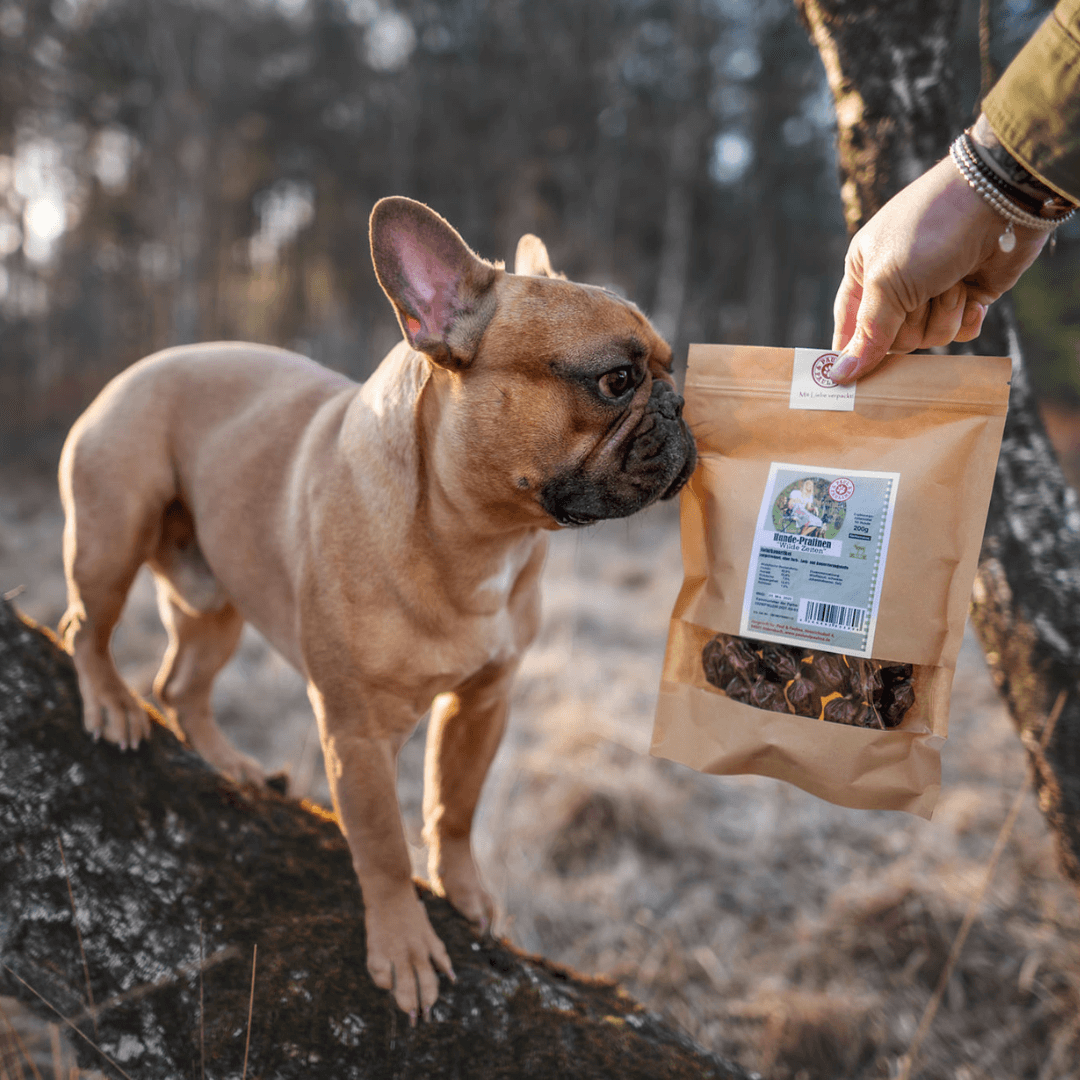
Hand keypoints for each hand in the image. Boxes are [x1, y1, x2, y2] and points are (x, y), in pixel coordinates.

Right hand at [830, 154, 1049, 381]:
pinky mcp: (968, 296)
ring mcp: (933, 292)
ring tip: (953, 282)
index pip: (849, 327)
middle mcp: (896, 285)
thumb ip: (868, 334)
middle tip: (921, 297)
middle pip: (894, 340)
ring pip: (930, 338)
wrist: (1000, 199)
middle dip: (912, 323)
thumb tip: (840, 376)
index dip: (853, 352)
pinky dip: (967, 318)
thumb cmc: (930, 230)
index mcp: (865, 273)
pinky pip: (960, 332)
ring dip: (944, 314)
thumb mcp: (888, 282)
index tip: (853, 382)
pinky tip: (973, 294)